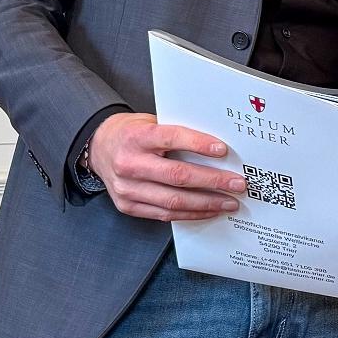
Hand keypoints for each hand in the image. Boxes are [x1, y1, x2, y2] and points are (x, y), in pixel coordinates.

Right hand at [89, 112, 245, 220]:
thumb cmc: (133, 134)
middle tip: (237, 183)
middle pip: (177, 176)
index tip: (223, 150)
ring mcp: (127, 188)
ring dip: (207, 203)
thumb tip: (218, 147)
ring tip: (230, 202)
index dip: (198, 144)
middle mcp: (129, 163)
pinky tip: (209, 210)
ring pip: (173, 200)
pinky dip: (191, 213)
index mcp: (137, 137)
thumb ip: (177, 133)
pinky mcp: (128, 206)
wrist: (100, 147)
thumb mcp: (152, 123)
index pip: (171, 138)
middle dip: (213, 181)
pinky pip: (165, 214)